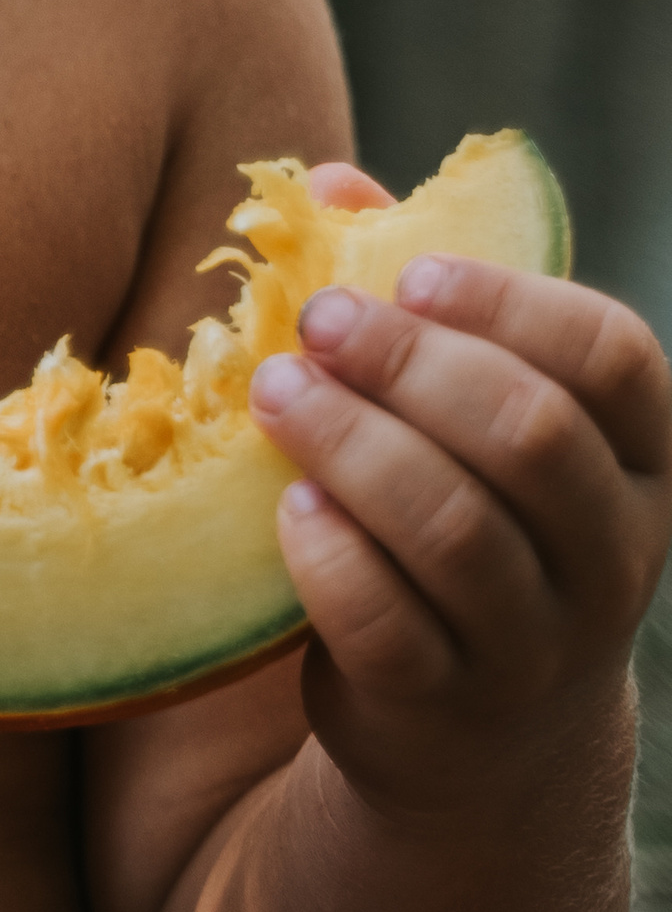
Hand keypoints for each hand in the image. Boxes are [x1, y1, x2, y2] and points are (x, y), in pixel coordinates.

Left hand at [246, 164, 669, 821]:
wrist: (474, 725)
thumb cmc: (463, 506)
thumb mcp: (463, 407)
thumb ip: (412, 295)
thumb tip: (333, 185)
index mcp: (635, 458)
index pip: (616, 358)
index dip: (511, 302)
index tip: (411, 275)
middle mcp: (611, 553)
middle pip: (530, 434)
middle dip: (409, 363)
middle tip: (317, 322)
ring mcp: (538, 640)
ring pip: (456, 528)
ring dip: (352, 443)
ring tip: (276, 392)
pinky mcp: (449, 705)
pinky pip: (390, 626)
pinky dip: (330, 556)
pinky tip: (288, 506)